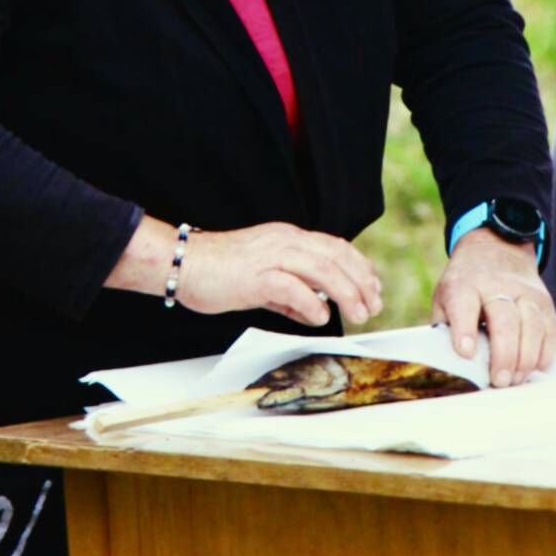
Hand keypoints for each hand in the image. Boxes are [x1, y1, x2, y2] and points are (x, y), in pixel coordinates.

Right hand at [106, 214, 382, 327]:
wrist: (182, 263)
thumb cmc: (218, 273)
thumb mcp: (262, 281)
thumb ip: (289, 293)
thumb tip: (314, 309)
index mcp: (287, 238)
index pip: (335, 247)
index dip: (360, 267)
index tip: (373, 289)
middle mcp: (284, 241)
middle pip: (336, 256)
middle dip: (362, 282)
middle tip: (373, 307)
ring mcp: (270, 256)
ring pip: (322, 268)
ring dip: (346, 293)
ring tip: (358, 314)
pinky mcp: (255, 275)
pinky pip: (292, 286)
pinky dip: (312, 302)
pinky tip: (320, 317)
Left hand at [430, 227, 555, 386]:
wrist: (495, 247)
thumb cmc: (465, 284)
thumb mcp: (444, 297)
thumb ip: (444, 327)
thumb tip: (447, 364)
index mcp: (463, 285)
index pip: (463, 305)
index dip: (464, 329)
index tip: (465, 352)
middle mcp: (495, 286)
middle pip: (504, 320)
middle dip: (504, 355)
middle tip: (499, 381)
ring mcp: (523, 291)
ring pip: (531, 324)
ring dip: (526, 357)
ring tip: (516, 380)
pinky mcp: (543, 299)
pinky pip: (550, 327)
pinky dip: (546, 350)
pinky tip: (536, 367)